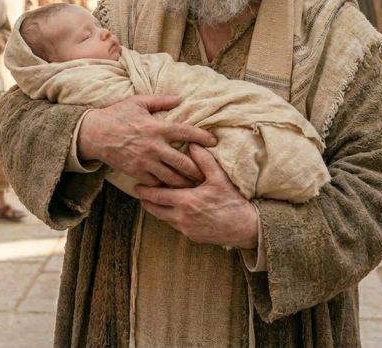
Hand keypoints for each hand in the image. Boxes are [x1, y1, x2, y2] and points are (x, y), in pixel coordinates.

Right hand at [77, 95, 216, 187]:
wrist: (94, 134)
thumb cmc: (117, 115)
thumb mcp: (138, 102)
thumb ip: (160, 100)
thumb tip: (179, 99)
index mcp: (157, 128)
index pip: (186, 133)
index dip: (202, 137)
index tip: (214, 142)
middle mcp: (154, 147)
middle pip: (183, 162)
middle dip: (197, 170)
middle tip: (206, 174)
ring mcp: (145, 161)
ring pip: (171, 177)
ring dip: (184, 182)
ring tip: (194, 185)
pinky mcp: (136, 172)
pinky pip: (155, 183)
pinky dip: (165, 187)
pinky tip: (173, 189)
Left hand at [136, 145, 259, 248]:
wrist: (245, 227)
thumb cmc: (233, 201)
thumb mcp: (219, 177)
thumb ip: (203, 160)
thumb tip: (192, 144)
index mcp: (186, 201)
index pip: (157, 196)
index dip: (145, 191)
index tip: (137, 185)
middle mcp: (182, 217)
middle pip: (156, 210)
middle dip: (146, 202)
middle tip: (140, 194)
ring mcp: (186, 229)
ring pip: (164, 219)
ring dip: (158, 210)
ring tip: (153, 201)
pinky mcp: (192, 237)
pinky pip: (176, 226)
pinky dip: (171, 217)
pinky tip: (173, 211)